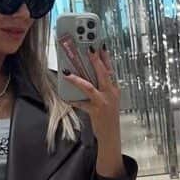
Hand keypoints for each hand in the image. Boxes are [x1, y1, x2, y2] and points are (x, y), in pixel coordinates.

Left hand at [64, 47, 122, 176]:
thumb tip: (86, 75)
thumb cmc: (108, 116)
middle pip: (103, 73)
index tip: (100, 45)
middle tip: (88, 48)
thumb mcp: (109, 99)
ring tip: (67, 72)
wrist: (111, 134)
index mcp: (114, 89)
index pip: (111, 69)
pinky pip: (81, 104)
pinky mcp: (95, 111)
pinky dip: (73, 101)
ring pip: (90, 87)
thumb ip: (101, 87)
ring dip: (77, 79)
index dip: (106, 56)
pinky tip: (65, 97)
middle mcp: (110, 93)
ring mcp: (103, 102)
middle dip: (95, 60)